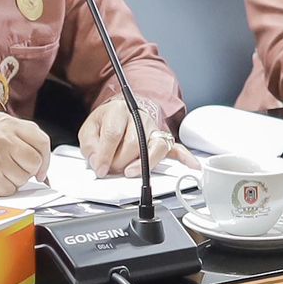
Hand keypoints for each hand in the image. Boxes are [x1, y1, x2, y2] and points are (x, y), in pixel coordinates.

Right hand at [0, 112, 51, 195]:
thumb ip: (22, 141)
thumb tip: (45, 165)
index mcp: (5, 122)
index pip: (41, 140)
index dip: (45, 158)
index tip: (40, 168)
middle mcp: (1, 135)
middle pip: (35, 161)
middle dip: (27, 171)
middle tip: (11, 168)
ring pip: (24, 177)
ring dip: (13, 181)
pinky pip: (10, 189)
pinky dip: (2, 189)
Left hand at [80, 98, 198, 176]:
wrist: (122, 112)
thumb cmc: (106, 121)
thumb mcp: (89, 129)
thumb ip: (90, 145)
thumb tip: (98, 163)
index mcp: (118, 110)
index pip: (114, 133)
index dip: (106, 154)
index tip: (100, 168)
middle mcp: (139, 118)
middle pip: (135, 142)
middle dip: (121, 161)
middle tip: (112, 170)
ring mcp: (153, 128)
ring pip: (156, 147)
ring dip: (144, 163)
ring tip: (131, 172)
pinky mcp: (163, 139)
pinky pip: (177, 148)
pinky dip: (185, 157)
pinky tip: (193, 165)